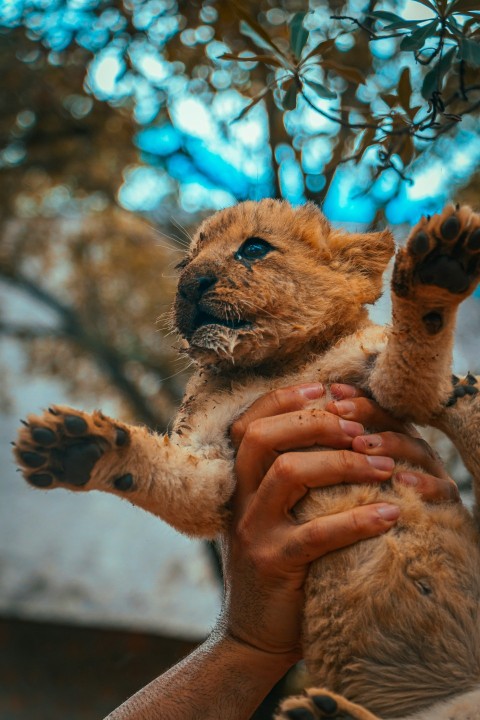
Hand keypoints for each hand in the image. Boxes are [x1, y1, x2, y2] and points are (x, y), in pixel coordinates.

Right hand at [220, 382, 456, 671]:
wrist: (252, 634)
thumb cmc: (277, 566)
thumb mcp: (271, 516)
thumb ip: (286, 479)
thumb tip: (332, 431)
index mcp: (238, 483)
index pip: (248, 424)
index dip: (284, 399)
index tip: (325, 389)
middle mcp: (239, 500)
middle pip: (262, 437)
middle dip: (314, 423)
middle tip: (358, 428)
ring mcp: (251, 531)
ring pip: (288, 473)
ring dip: (341, 462)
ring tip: (383, 467)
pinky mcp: (273, 563)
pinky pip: (316, 533)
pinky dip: (357, 519)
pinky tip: (390, 515)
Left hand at [327, 383, 457, 501]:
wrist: (403, 550)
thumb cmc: (366, 507)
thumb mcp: (349, 477)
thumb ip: (339, 449)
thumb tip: (317, 413)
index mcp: (393, 439)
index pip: (376, 411)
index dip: (355, 399)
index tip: (332, 394)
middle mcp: (413, 451)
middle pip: (396, 423)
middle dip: (366, 413)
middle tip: (338, 411)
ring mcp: (433, 473)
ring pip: (417, 450)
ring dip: (390, 444)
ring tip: (360, 444)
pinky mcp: (447, 500)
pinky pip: (442, 489)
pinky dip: (424, 483)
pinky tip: (400, 479)